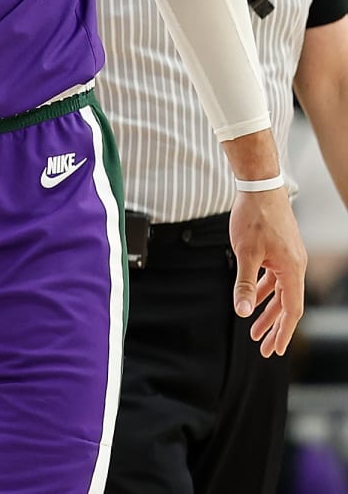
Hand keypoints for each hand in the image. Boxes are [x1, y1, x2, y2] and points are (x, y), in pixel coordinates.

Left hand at [229, 188, 305, 356]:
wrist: (259, 188)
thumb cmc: (253, 219)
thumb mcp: (245, 253)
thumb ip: (244, 284)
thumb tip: (242, 311)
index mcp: (292, 270)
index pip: (291, 310)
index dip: (283, 332)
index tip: (275, 350)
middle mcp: (295, 266)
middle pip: (287, 305)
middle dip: (275, 327)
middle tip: (264, 349)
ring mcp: (288, 258)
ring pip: (280, 292)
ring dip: (267, 310)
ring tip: (254, 329)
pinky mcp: (280, 251)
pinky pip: (274, 278)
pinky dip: (264, 291)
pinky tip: (252, 299)